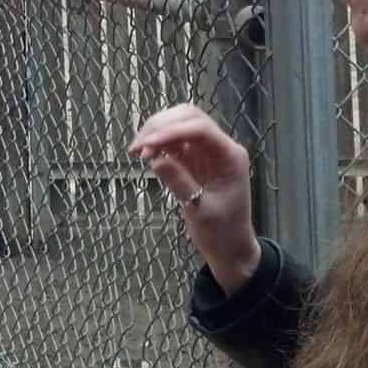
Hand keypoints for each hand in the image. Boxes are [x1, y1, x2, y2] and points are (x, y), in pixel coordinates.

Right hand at [130, 104, 260, 294]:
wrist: (230, 249)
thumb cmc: (222, 233)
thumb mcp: (202, 211)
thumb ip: (181, 183)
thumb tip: (156, 160)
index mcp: (230, 156)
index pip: (200, 129)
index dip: (172, 131)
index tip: (147, 145)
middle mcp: (220, 147)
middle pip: (189, 118)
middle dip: (161, 126)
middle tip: (138, 147)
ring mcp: (206, 152)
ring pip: (179, 125)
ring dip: (157, 132)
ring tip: (137, 152)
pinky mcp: (194, 159)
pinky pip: (174, 142)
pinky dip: (158, 144)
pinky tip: (145, 154)